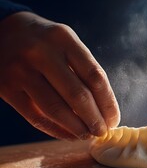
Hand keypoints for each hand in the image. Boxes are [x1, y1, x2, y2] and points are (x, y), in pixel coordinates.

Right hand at [0, 12, 119, 140]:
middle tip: (103, 132)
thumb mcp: (65, 42)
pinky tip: (69, 135)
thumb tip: (103, 109)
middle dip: (95, 119)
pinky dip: (56, 130)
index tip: (114, 119)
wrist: (1, 31)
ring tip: (88, 135)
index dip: (108, 103)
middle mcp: (42, 53)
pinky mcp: (6, 88)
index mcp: (64, 39)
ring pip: (56, 109)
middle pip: (78, 95)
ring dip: (77, 128)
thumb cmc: (44, 41)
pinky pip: (36, 117)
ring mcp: (21, 71)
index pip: (95, 77)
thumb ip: (83, 69)